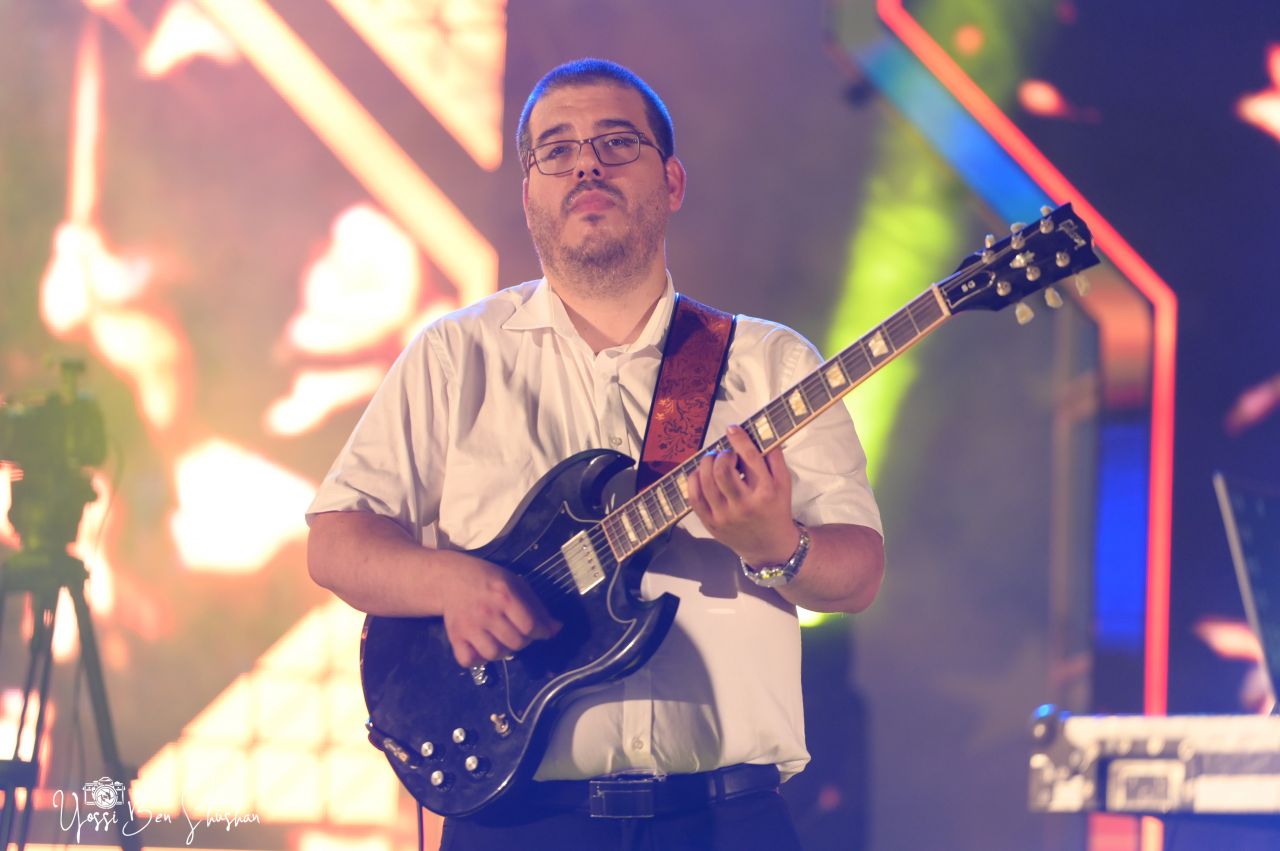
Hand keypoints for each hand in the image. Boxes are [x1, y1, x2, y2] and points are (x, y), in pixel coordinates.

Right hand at [439, 554, 560, 666]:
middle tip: (517, 632)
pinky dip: (478, 659)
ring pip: (495, 655)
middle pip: (516, 643)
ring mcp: (469, 627)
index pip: (530, 626)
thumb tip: (556, 629)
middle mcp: (487, 613)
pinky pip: (469, 660)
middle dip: (523, 641)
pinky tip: (481, 647)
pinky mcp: (454, 637)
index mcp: (505, 596)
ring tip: (500, 639)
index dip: (540, 633)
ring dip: (502, 651)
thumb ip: (537, 607)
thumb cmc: (489, 580)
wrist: (451, 578)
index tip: (539, 631)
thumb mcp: (516, 585)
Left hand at [686, 424, 799, 566]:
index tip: (732, 429)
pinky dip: (694, 480)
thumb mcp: (784, 484)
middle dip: (721, 455)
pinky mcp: (711, 524)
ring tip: (713, 460)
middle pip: (723, 470)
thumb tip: (758, 433)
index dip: (739, 440)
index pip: (750, 458)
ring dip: (706, 463)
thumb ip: (774, 458)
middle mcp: (744, 505)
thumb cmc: (776, 510)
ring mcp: (725, 516)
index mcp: (766, 492)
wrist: (770, 546)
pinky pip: (694, 497)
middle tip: (725, 454)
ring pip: (706, 481)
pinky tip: (701, 474)